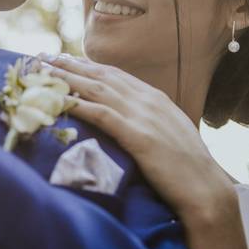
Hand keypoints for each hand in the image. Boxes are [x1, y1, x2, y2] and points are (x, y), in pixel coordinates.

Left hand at [43, 55, 234, 220]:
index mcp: (155, 98)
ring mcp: (143, 116)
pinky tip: (60, 100)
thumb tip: (129, 124)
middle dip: (70, 65)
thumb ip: (148, 123)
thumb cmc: (187, 171)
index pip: (114, 74)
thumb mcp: (168, 136)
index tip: (64, 59)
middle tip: (43, 57)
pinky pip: (102, 114)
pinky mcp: (138, 136)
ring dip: (67, 78)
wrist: (206, 190)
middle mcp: (147, 100)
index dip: (86, 65)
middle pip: (101, 75)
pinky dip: (79, 104)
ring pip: (97, 89)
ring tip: (42, 72)